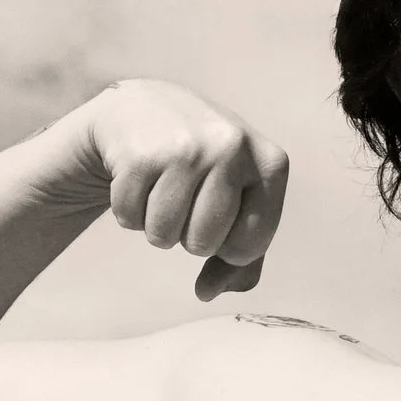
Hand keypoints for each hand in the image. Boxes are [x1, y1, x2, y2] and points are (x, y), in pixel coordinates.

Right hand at [59, 81, 290, 298]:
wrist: (144, 108)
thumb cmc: (202, 166)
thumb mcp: (238, 200)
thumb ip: (242, 258)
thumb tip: (209, 292)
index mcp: (271, 163)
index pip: (249, 245)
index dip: (227, 245)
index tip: (220, 216)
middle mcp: (233, 147)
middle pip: (203, 243)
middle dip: (188, 235)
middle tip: (185, 197)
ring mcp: (186, 147)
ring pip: (163, 235)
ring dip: (155, 224)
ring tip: (162, 186)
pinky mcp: (140, 152)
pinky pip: (128, 217)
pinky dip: (128, 209)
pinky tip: (138, 176)